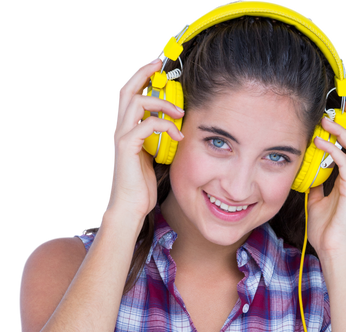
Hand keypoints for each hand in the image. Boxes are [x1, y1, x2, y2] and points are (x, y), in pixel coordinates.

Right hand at [103, 58, 183, 227]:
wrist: (130, 207)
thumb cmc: (140, 187)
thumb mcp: (151, 156)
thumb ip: (156, 139)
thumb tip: (173, 126)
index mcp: (124, 129)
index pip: (127, 94)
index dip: (139, 77)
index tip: (157, 66)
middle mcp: (119, 129)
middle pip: (125, 89)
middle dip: (143, 72)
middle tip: (161, 63)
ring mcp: (121, 136)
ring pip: (136, 102)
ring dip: (161, 102)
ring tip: (179, 112)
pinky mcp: (127, 147)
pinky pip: (147, 124)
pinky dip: (165, 125)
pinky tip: (178, 134)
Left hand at [306, 100, 345, 259]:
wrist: (334, 250)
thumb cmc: (327, 230)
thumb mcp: (317, 201)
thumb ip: (317, 184)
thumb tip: (309, 171)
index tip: (342, 112)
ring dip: (343, 130)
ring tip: (327, 120)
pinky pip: (345, 162)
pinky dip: (333, 149)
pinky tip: (320, 143)